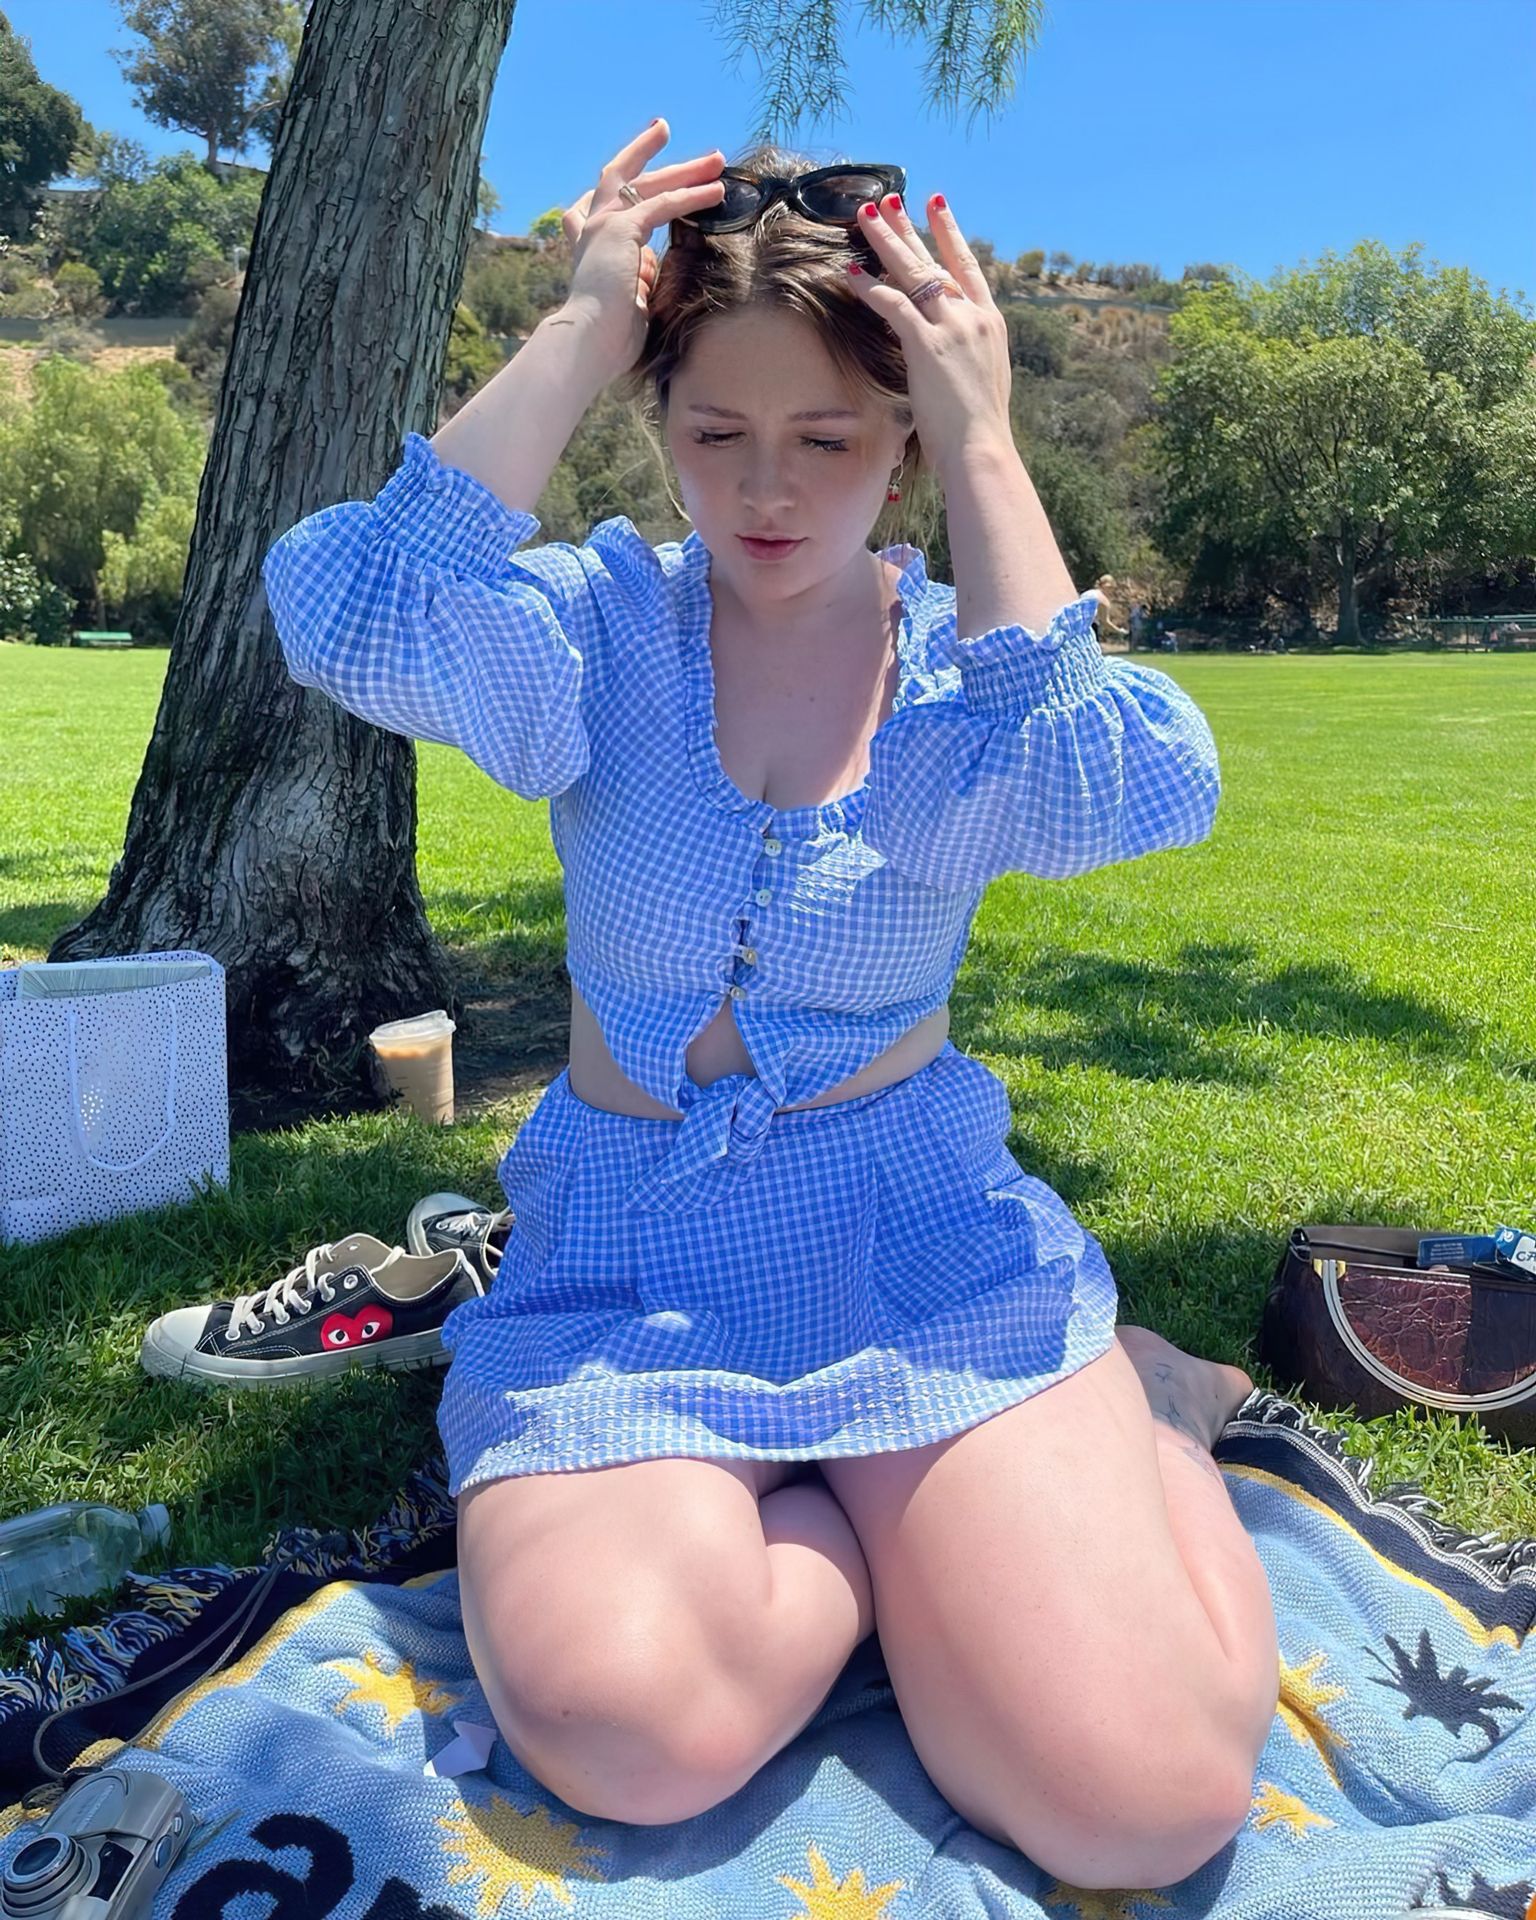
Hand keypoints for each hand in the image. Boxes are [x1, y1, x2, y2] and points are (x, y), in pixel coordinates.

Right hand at [560, 117, 726, 379]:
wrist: (587, 343)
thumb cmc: (607, 336)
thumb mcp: (628, 296)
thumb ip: (638, 273)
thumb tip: (651, 262)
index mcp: (588, 242)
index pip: (602, 199)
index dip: (623, 176)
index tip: (643, 160)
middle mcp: (591, 226)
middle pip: (623, 176)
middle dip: (655, 156)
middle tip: (678, 140)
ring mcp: (603, 224)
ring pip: (647, 182)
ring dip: (684, 170)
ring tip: (716, 160)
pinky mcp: (619, 230)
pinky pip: (662, 205)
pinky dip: (690, 196)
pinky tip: (716, 191)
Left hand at [844, 192, 1014, 478]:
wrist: (983, 447)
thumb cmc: (979, 427)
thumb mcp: (982, 377)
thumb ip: (967, 352)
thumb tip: (950, 350)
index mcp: (990, 321)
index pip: (967, 265)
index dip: (950, 232)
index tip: (936, 204)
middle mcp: (972, 316)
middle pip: (936, 259)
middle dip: (908, 227)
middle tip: (887, 199)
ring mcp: (951, 327)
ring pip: (913, 272)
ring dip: (885, 242)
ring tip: (864, 216)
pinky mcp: (928, 345)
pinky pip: (893, 305)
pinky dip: (870, 287)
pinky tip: (850, 271)